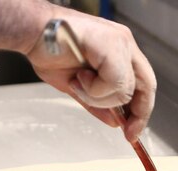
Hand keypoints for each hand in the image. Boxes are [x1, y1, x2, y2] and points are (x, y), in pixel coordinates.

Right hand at [26, 10, 156, 140]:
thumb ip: (97, 103)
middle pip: (146, 86)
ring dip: (99, 97)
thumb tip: (114, 121)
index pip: (143, 84)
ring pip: (126, 89)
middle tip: (125, 130)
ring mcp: (119, 42)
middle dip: (137, 113)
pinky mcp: (111, 44)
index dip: (141, 111)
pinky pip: (115, 82)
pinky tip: (80, 77)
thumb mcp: (77, 86)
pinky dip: (95, 89)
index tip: (132, 131)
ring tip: (79, 83)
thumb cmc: (48, 51)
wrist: (31, 32)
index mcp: (119, 50)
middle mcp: (124, 43)